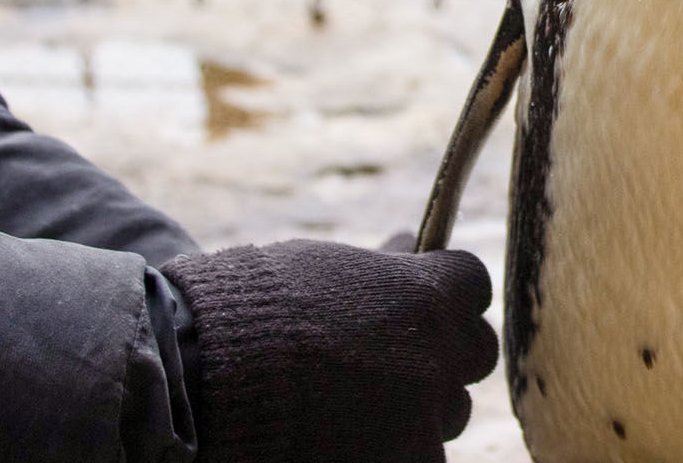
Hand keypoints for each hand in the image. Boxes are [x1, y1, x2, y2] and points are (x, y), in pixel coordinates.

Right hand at [163, 240, 496, 462]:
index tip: (425, 299)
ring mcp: (423, 416)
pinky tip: (357, 438)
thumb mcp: (328, 268)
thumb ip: (384, 266)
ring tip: (368, 402)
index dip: (448, 292)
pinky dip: (398, 448)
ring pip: (451, 411)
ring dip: (423, 406)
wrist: (205, 378)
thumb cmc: (259, 310)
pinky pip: (422, 456)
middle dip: (447, 350)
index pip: (475, 284)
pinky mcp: (402, 462)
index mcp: (429, 295)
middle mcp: (439, 355)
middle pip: (477, 351)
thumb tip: (411, 242)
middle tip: (404, 355)